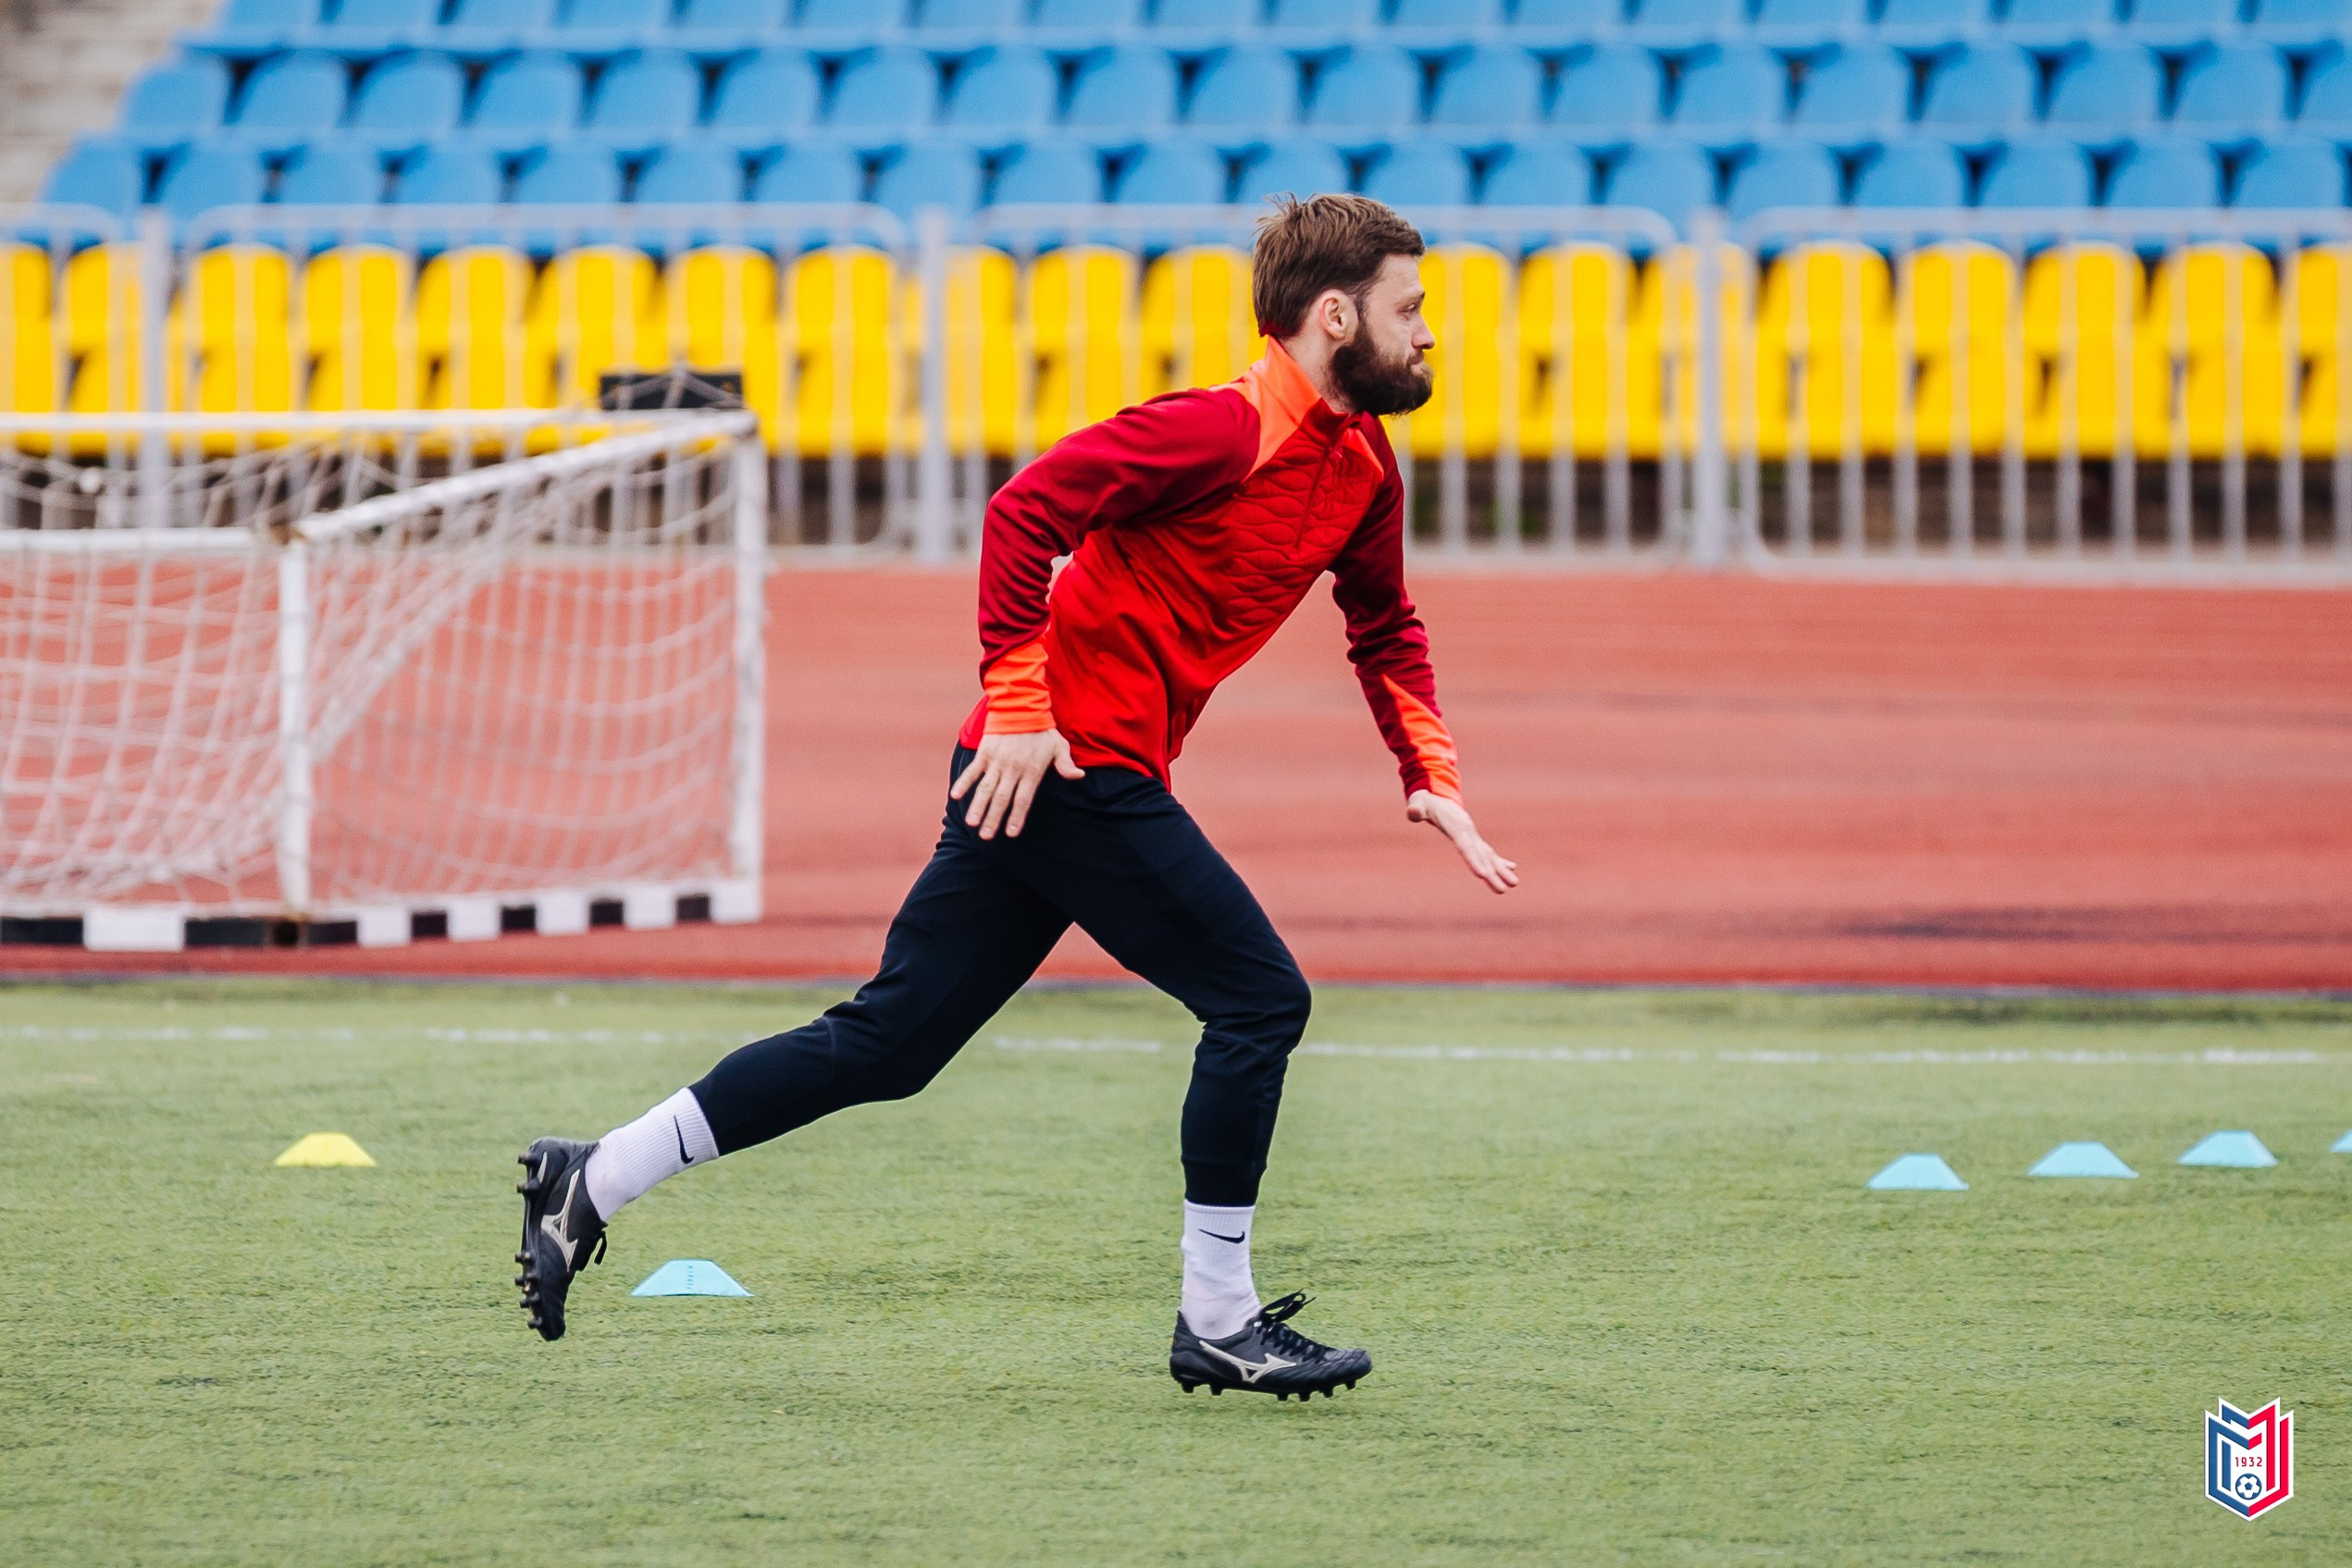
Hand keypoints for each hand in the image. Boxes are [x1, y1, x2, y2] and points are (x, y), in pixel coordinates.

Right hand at [951, 730, 1083, 839]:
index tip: (1010, 834)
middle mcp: (1013, 769)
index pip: (1023, 800)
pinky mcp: (985, 753)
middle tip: (987, 837)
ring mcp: (997, 761)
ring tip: (972, 824)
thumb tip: (1079, 776)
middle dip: (994, 819)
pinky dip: (963, 783)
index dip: (1017, 817)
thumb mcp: (1059, 746)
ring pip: (986, 789)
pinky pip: (973, 771)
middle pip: (1002, 799)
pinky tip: (956, 796)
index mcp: (1032, 771)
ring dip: (978, 807)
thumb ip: (1066, 765)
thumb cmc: (1042, 729)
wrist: (1021, 706)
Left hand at [1407, 790, 1518, 893]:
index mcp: (1456, 825)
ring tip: (1514, 884)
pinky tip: (1511, 868)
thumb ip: (1416, 808)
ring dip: (1500, 870)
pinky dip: (1499, 860)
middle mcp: (1468, 831)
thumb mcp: (1418, 802)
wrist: (1437, 793)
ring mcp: (1472, 834)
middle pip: (1481, 855)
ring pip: (1488, 854)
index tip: (1483, 875)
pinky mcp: (1472, 837)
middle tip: (1503, 889)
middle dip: (1492, 873)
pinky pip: (1487, 851)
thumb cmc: (1424, 801)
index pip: (1465, 846)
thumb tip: (1413, 812)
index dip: (1474, 860)